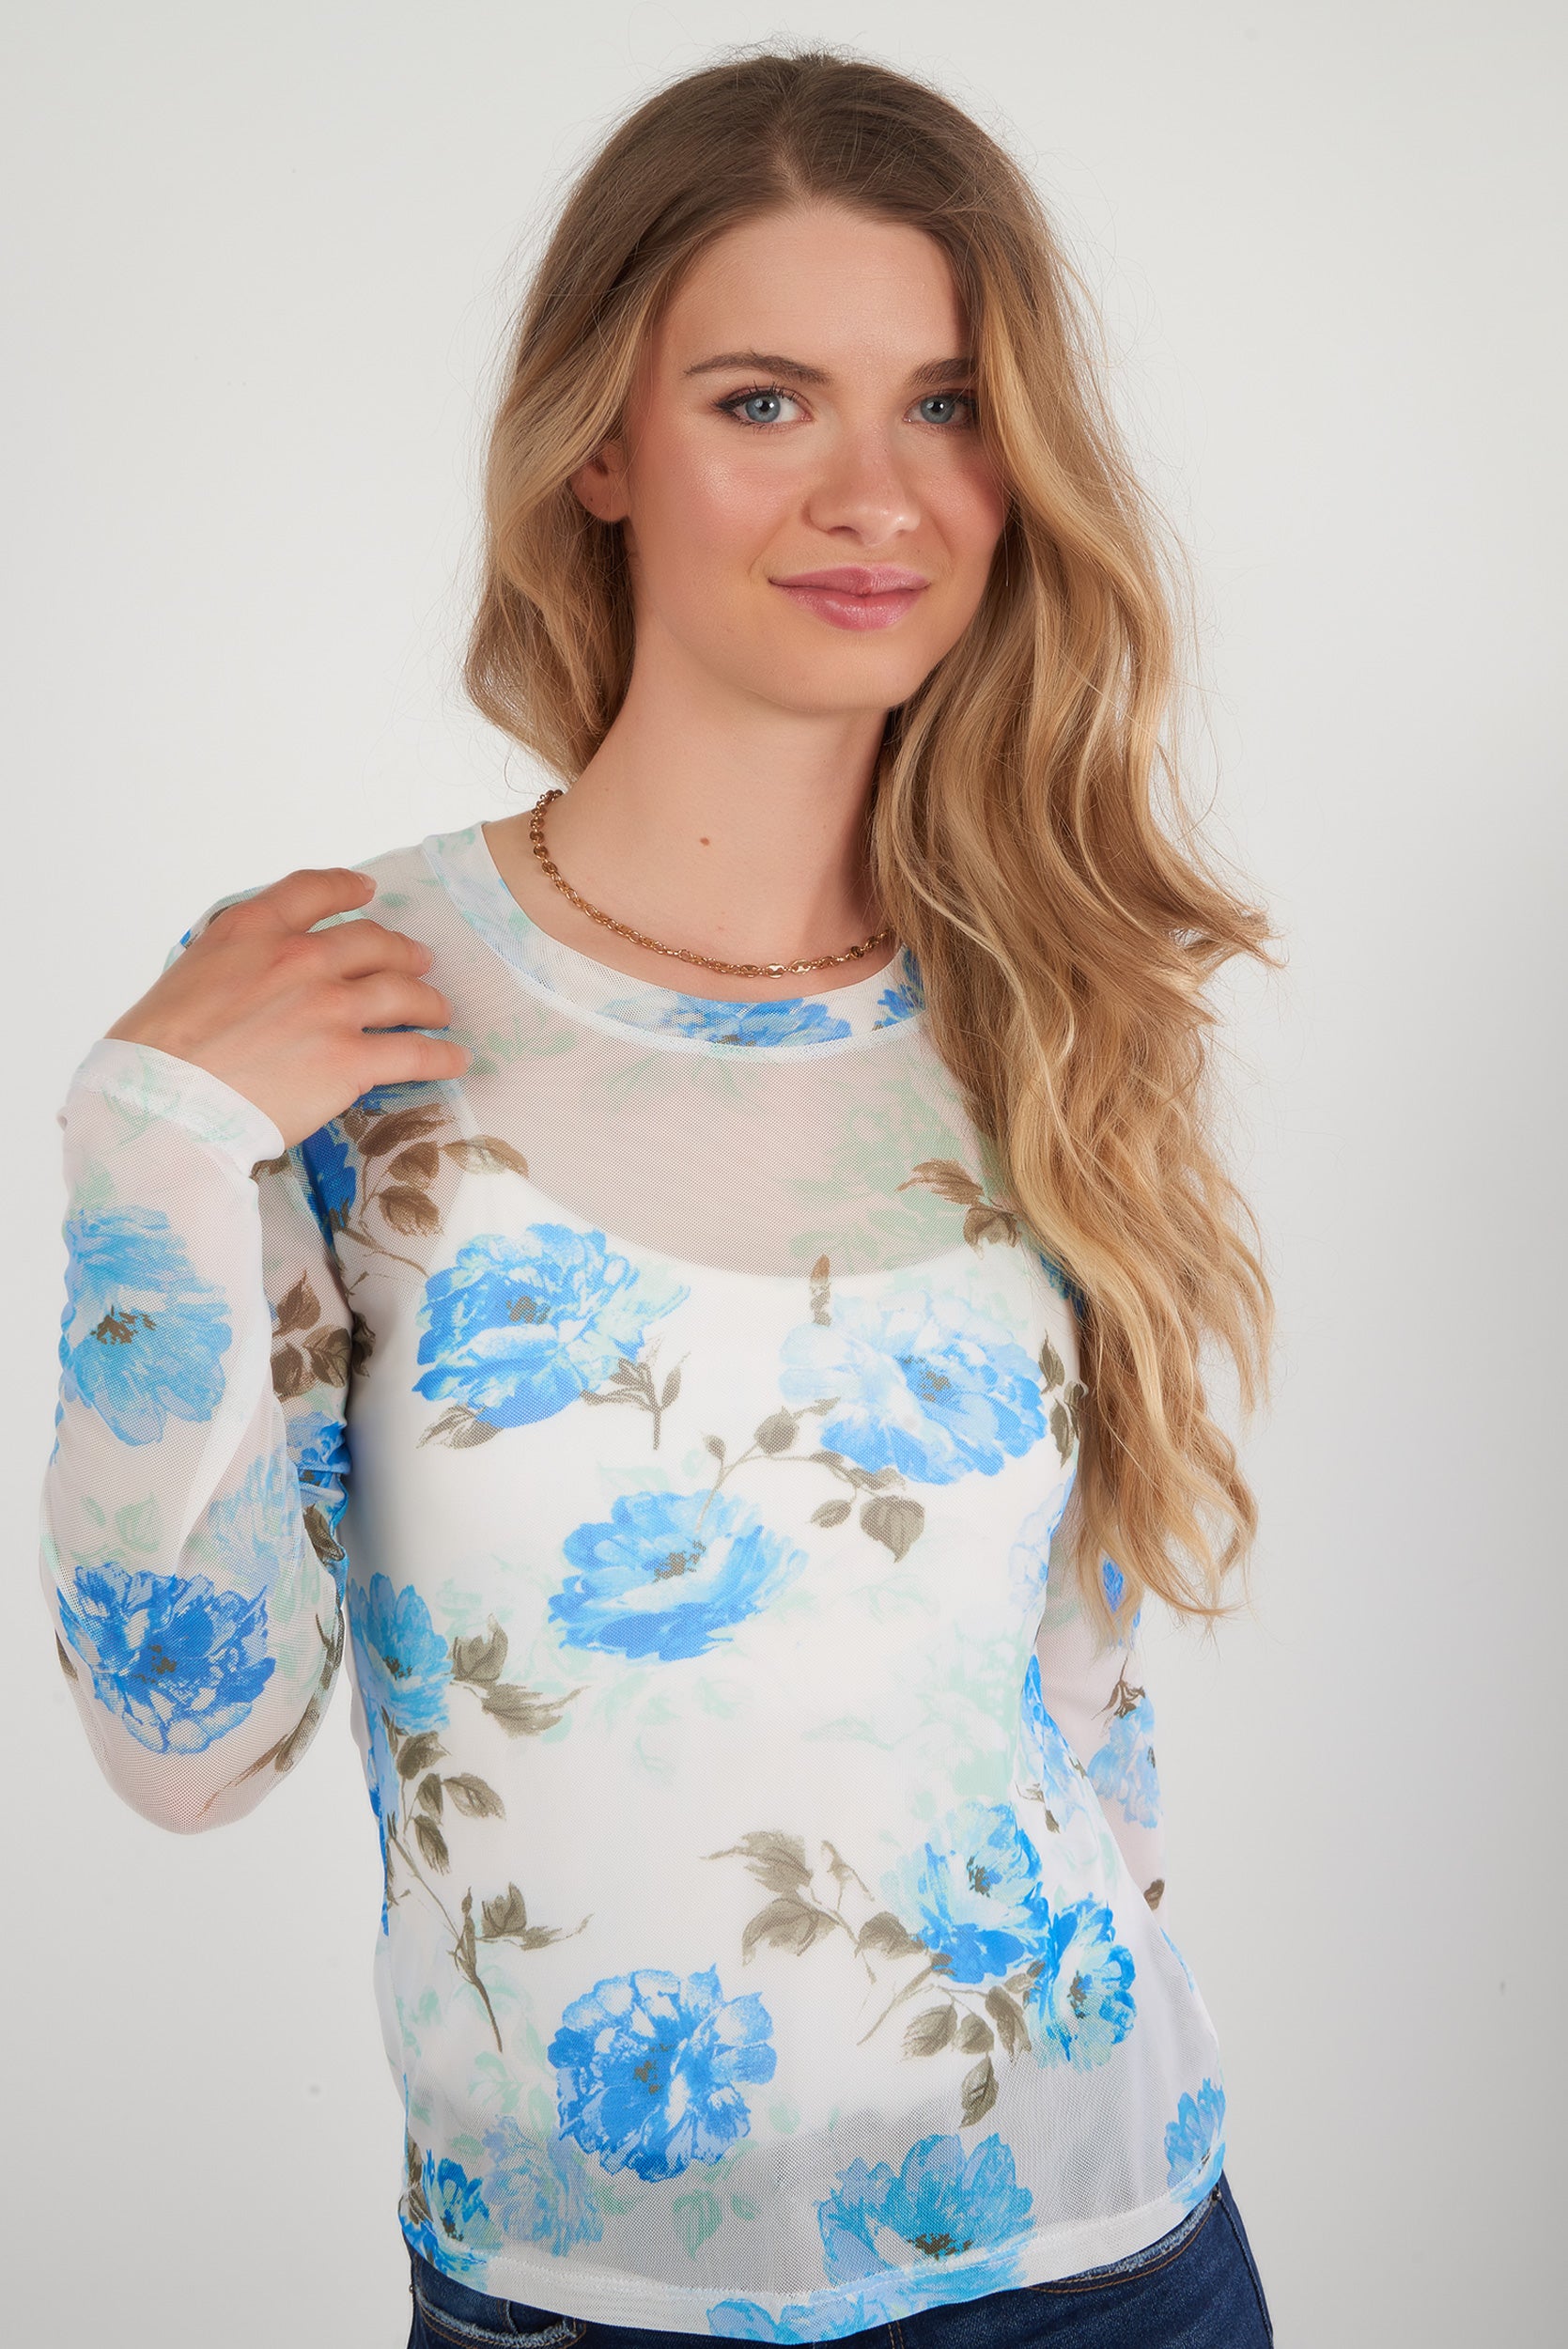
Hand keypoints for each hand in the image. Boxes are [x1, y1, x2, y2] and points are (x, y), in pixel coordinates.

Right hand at [104, 867, 470, 1149]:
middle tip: (418, 961)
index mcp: (253, 931)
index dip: (347, 887)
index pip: (313, 892)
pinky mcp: (350, 1060)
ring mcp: (331, 1008)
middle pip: (373, 941)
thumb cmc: (158, 1051)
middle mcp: (300, 959)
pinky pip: (414, 1053)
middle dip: (402, 950)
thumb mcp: (189, 975)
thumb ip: (233, 964)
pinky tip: (454, 1059)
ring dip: (428, 999)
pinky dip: (441, 1055)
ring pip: (402, 991)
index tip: (367, 890)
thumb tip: (250, 981)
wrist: (164, 1101)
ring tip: (439, 1010)